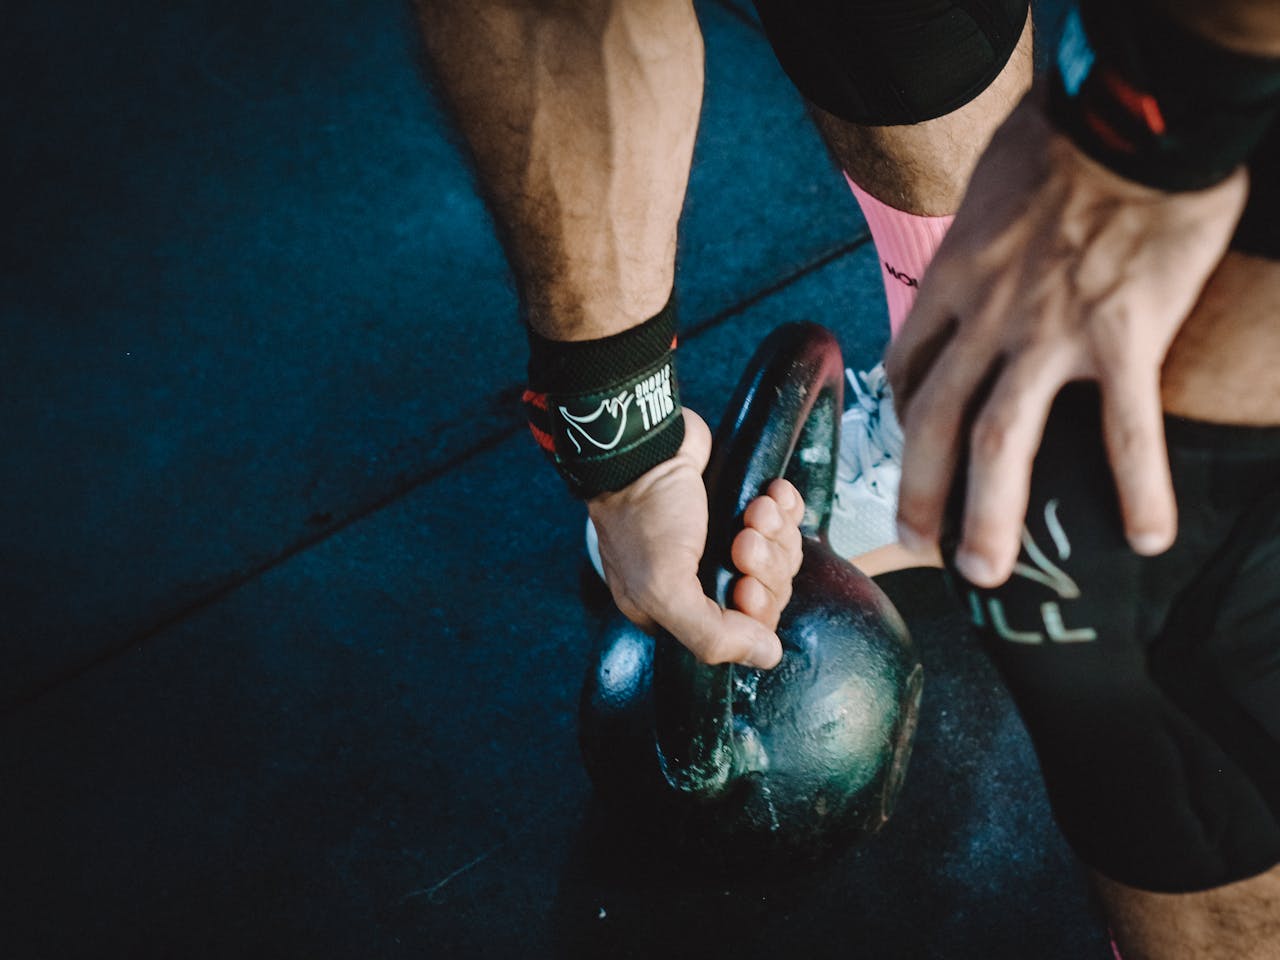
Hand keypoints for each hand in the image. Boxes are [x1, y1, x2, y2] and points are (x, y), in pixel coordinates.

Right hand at [588, 408, 803, 667]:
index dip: (755, 609)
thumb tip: (766, 656)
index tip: (744, 583)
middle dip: (765, 564)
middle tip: (745, 539)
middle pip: (766, 593)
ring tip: (755, 510)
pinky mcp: (742, 507)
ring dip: (776, 532)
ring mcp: (724, 542)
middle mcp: (702, 580)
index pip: (740, 632)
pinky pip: (787, 521)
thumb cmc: (644, 511)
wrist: (646, 441)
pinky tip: (772, 494)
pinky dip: (787, 508)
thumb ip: (711, 635)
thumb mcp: (663, 586)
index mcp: (675, 609)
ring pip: (780, 557)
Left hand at [886, 91, 1247, 587]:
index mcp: (951, 282)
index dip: (902, 420)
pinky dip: (1139, 488)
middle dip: (918, 492)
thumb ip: (975, 246)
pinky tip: (1146, 536)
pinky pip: (1126, 430)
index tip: (909, 453)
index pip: (907, 368)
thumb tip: (976, 267)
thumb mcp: (988, 194)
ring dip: (989, 516)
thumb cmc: (1062, 143)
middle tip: (917, 546)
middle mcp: (984, 316)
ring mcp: (1048, 331)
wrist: (1131, 114)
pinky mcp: (1122, 334)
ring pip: (1002, 442)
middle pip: (934, 422)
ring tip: (984, 575)